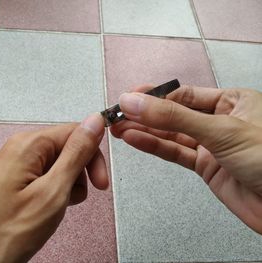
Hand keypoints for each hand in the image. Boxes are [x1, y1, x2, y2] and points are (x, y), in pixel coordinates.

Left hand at [0, 113, 107, 262]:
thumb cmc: (5, 231)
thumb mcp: (52, 191)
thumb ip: (76, 154)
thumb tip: (95, 121)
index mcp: (30, 144)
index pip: (76, 131)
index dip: (94, 155)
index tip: (100, 182)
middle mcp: (20, 149)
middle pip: (66, 147)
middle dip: (80, 172)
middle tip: (78, 198)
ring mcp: (14, 165)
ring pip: (56, 164)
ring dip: (66, 184)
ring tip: (57, 207)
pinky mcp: (11, 181)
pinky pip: (42, 177)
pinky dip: (52, 191)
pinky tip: (47, 208)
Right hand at [111, 85, 261, 233]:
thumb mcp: (220, 130)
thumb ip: (174, 117)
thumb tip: (136, 102)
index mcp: (232, 101)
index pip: (184, 94)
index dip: (154, 96)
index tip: (129, 98)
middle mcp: (220, 121)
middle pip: (174, 114)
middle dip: (145, 114)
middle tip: (117, 115)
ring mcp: (211, 145)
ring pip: (171, 135)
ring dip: (144, 131)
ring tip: (118, 128)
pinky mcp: (206, 167)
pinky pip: (175, 153)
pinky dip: (154, 147)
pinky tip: (135, 140)